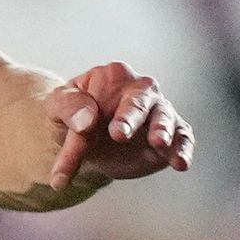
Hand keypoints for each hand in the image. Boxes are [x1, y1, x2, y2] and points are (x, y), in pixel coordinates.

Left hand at [48, 64, 192, 188]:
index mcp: (113, 76)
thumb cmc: (72, 116)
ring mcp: (159, 111)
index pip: (102, 97)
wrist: (86, 141)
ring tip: (159, 143)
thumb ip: (68, 108)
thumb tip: (86, 122)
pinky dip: (183, 149)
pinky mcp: (172, 133)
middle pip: (139, 101)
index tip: (82, 133)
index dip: (89, 120)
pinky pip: (182, 138)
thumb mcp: (57, 108)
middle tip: (118, 134)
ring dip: (162, 130)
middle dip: (131, 117)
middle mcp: (141, 89)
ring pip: (165, 117)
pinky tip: (180, 163)